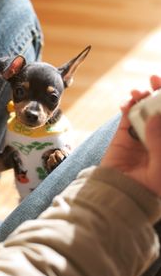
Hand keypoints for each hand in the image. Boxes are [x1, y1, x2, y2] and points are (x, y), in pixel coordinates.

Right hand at [101, 75, 160, 195]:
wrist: (119, 196)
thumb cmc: (148, 188)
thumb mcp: (160, 167)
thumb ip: (158, 141)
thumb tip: (155, 116)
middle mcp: (157, 137)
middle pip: (159, 110)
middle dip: (159, 93)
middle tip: (155, 79)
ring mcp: (141, 135)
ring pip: (144, 110)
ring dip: (142, 98)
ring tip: (138, 91)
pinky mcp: (124, 136)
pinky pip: (127, 117)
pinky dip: (127, 107)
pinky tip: (126, 104)